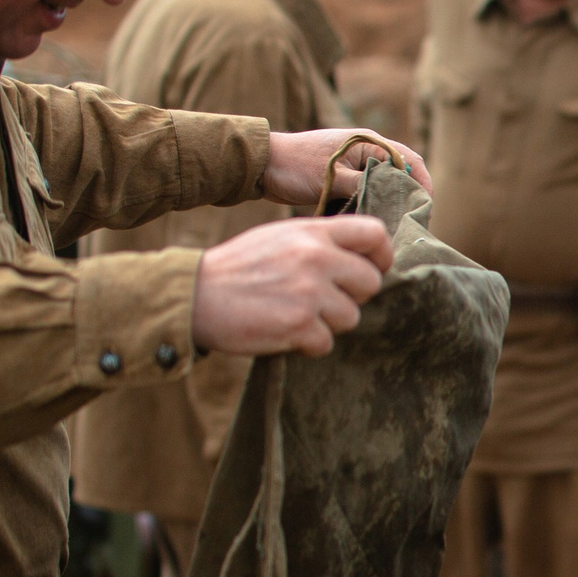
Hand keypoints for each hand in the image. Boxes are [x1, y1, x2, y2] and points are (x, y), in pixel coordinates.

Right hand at [192, 217, 393, 356]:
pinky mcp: (299, 325)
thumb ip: (321, 242)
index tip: (374, 269)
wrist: (195, 294)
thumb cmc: (240, 268)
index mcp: (313, 232)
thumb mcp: (281, 237)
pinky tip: (282, 330)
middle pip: (370, 282)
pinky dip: (307, 344)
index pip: (374, 233)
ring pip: (351, 317)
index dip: (382, 255)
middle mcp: (316, 258)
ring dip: (328, 323)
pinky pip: (326, 342)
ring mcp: (309, 292)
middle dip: (352, 296)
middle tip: (321, 300)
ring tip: (294, 314)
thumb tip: (364, 258)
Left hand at [260, 128, 432, 207]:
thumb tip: (393, 202)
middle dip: (410, 198)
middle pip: (403, 175)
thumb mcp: (334, 178)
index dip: (423, 185)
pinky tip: (377, 223)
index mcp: (370, 143)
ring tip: (398, 226)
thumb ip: (366, 186)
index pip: (411, 162)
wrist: (263, 165)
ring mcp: (358, 165)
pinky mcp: (347, 179)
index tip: (424, 210)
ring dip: (393, 203)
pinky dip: (377, 205)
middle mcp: (368, 151)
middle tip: (413, 223)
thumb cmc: (296, 166)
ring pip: (387, 186)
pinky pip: (371, 192)